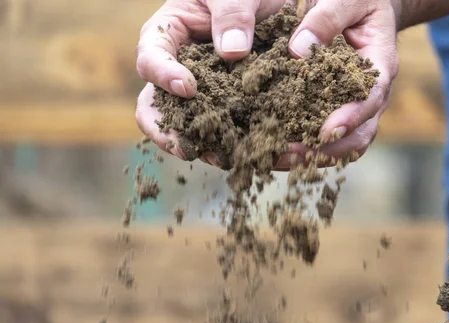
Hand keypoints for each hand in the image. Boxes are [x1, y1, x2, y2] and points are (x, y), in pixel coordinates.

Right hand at [135, 0, 287, 161]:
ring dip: (206, 147)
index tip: (188, 88)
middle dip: (168, 131)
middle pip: (155, 107)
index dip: (162, 76)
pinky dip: (241, 145)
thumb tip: (233, 51)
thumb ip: (232, 11)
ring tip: (227, 159)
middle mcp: (180, 69)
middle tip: (188, 148)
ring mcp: (204, 94)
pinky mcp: (231, 109)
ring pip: (192, 128)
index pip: (150, 58)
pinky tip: (260, 153)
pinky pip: (228, 132)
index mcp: (171, 34)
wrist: (276, 2)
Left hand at [276, 0, 398, 168]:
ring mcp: (358, 109)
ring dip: (310, 158)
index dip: (350, 117)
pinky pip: (327, 141)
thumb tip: (297, 52)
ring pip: (343, 146)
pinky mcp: (338, 112)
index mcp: (379, 65)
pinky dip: (304, 151)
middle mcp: (372, 95)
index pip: (370, 98)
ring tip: (273, 159)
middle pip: (358, 135)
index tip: (324, 131)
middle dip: (324, 150)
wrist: (365, 7)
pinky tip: (273, 152)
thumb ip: (327, 19)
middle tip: (287, 154)